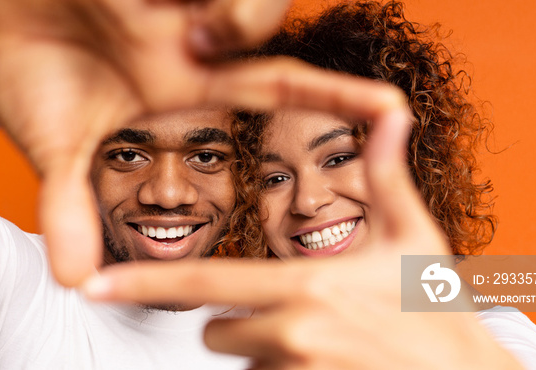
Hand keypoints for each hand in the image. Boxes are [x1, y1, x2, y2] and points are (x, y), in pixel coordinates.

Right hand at [0, 0, 402, 285]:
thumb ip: (70, 207)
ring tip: (133, 7)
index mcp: (188, 81)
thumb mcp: (55, 150)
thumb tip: (73, 280)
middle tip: (180, 33)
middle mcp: (188, 35)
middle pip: (262, 15)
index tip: (396, 110)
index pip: (282, 85)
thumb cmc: (33, 92)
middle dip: (236, 16)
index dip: (338, 98)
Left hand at [82, 100, 521, 368]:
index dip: (144, 283)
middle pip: (217, 331)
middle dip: (237, 324)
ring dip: (268, 354)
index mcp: (308, 284)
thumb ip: (389, 177)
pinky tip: (330, 365)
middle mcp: (293, 332)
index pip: (206, 282)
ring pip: (246, 363)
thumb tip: (391, 115)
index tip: (94, 286)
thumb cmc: (440, 310)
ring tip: (324, 344)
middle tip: (292, 317)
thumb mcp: (415, 238)